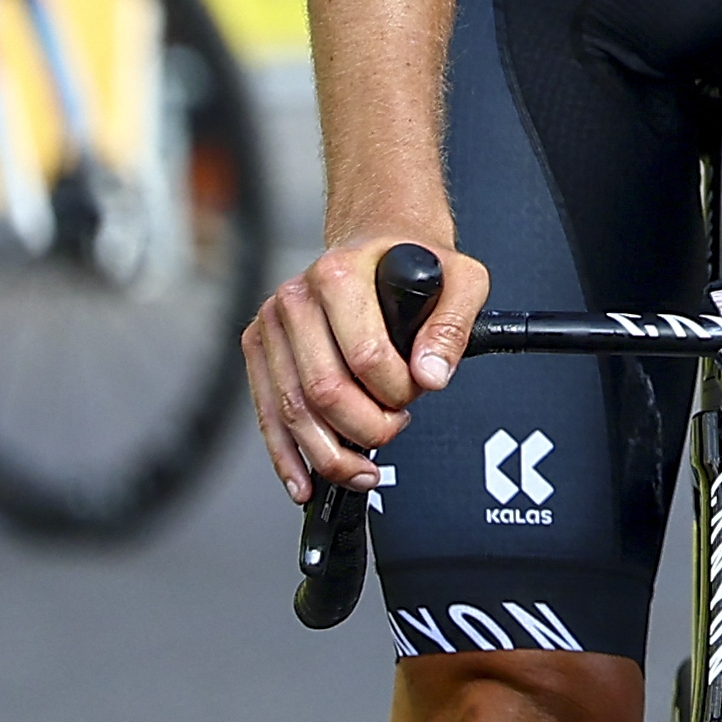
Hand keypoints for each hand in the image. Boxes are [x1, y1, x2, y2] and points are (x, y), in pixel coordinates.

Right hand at [241, 231, 490, 503]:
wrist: (377, 240)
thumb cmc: (415, 261)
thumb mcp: (462, 278)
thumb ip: (454, 326)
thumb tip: (430, 376)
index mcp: (340, 275)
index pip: (364, 357)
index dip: (396, 391)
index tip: (416, 393)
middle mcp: (296, 299)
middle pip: (323, 390)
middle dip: (365, 426)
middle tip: (394, 427)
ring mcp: (272, 325)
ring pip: (292, 411)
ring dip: (330, 453)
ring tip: (363, 469)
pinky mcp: (259, 350)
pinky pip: (267, 413)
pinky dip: (286, 455)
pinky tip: (305, 481)